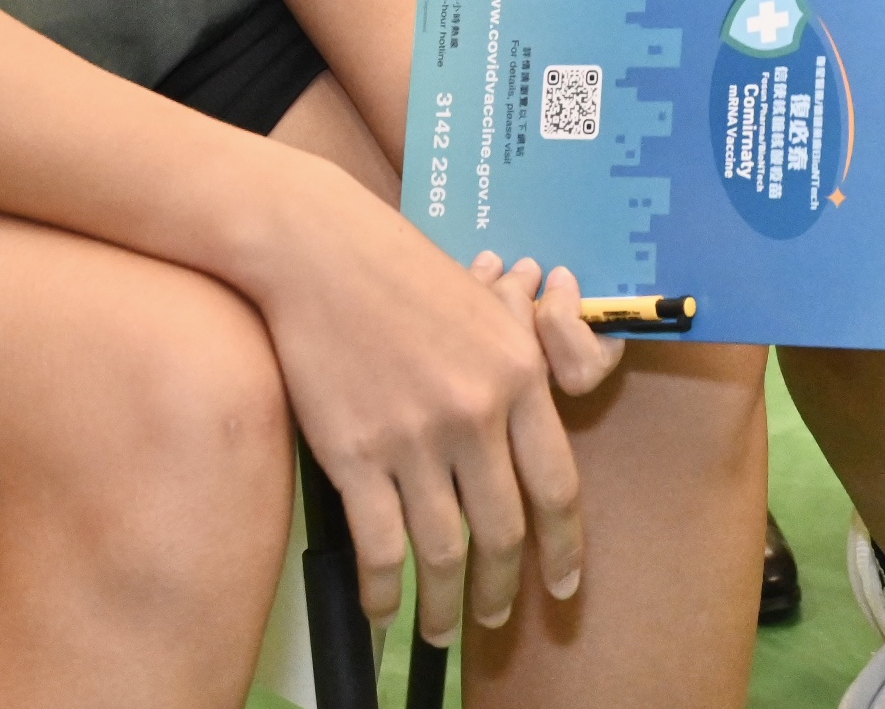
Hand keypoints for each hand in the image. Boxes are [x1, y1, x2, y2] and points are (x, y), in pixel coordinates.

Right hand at [237, 181, 595, 642]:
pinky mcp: (354, 454)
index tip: (563, 586)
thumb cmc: (402, 271)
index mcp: (519, 375)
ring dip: (446, 607)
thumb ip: (522, 361)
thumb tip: (551, 404)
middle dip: (503, 592)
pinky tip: (384, 610)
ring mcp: (414, 437)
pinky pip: (380, 547)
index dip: (565, 549)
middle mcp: (475, 413)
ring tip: (443, 632)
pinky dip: (384, 592)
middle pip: (505, 532)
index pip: (557, 486)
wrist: (319, 251)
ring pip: (444, 553)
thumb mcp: (486, 307)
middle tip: (496, 620)